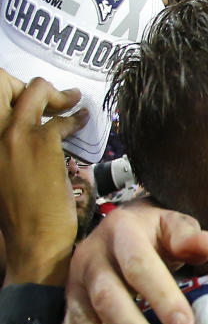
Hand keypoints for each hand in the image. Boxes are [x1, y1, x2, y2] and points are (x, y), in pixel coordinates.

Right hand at [0, 73, 88, 285]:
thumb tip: (23, 133)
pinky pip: (62, 118)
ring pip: (35, 91)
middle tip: (53, 96)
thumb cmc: (20, 214)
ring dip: (59, 94)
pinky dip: (76, 117)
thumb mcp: (2, 174)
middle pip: (2, 83)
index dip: (10, 93)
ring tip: (73, 99)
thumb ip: (6, 150)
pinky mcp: (42, 144)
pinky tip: (83, 120)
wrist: (32, 240)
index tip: (31, 102)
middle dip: (32, 85)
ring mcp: (13, 136)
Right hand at [60, 200, 207, 323]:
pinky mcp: (69, 308)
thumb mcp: (173, 224)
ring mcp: (76, 285)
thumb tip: (204, 245)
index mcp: (122, 233)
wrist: (120, 226)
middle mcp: (93, 259)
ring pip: (83, 322)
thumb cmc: (156, 232)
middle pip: (108, 298)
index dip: (162, 297)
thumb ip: (188, 235)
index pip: (141, 266)